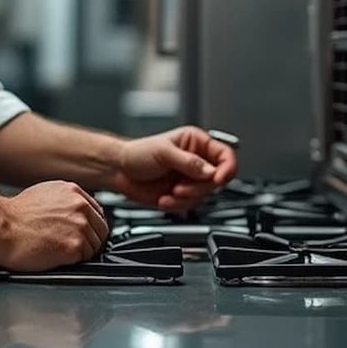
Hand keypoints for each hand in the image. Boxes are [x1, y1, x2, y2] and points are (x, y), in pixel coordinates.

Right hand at [0, 181, 108, 271]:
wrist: (1, 228)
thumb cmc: (14, 216)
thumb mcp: (44, 194)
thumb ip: (65, 202)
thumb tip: (74, 213)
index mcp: (73, 192)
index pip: (96, 212)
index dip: (90, 226)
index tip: (83, 234)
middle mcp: (80, 206)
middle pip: (100, 230)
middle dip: (89, 240)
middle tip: (71, 247)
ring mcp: (80, 226)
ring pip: (95, 246)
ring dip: (81, 253)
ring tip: (59, 251)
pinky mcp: (75, 246)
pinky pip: (85, 259)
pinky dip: (74, 261)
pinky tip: (58, 256)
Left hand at [111, 126, 237, 211]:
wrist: (119, 172)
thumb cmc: (137, 153)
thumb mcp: (164, 153)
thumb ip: (189, 162)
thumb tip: (211, 171)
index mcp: (196, 142)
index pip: (225, 155)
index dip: (227, 168)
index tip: (217, 179)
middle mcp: (197, 161)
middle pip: (218, 179)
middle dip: (198, 187)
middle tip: (180, 187)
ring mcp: (190, 179)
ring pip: (205, 195)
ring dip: (186, 198)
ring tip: (170, 192)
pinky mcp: (183, 194)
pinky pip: (191, 205)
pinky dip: (177, 205)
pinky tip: (164, 198)